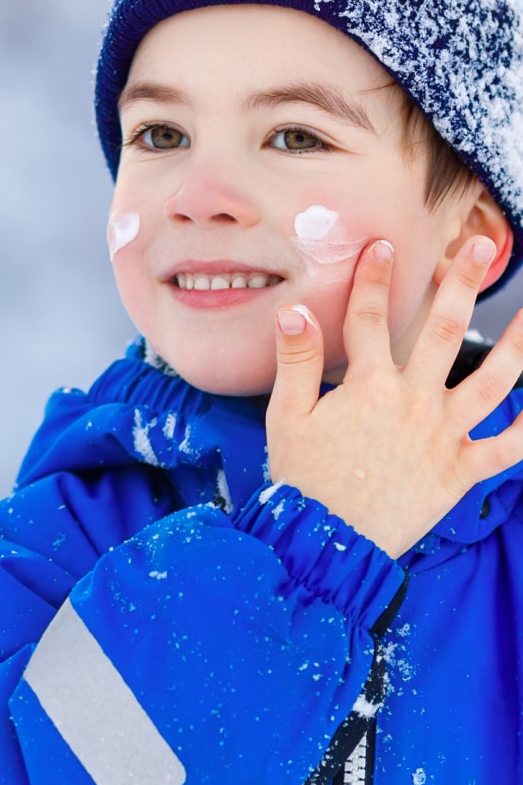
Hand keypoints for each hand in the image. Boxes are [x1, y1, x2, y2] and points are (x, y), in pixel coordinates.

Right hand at [265, 236, 522, 557]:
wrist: (329, 539)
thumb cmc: (303, 477)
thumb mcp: (286, 415)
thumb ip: (295, 361)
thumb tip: (294, 311)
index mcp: (368, 387)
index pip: (369, 319)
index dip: (374, 279)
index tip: (384, 245)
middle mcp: (413, 402)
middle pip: (441, 332)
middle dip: (460, 285)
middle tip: (479, 248)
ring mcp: (443, 435)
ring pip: (493, 382)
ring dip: (518, 345)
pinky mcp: (461, 470)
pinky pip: (509, 447)